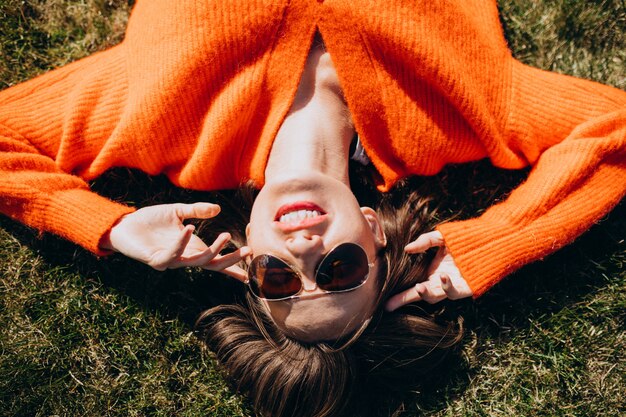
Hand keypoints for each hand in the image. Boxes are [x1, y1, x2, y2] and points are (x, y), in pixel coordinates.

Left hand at [101, 202, 249, 280]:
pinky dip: (182, 242)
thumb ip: (197, 211)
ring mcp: (172, 260)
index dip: (233, 265)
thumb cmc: (150, 221)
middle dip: (231, 260)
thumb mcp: (177, 211)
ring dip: (214, 250)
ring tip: (225, 235)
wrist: (123, 225)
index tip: (251, 270)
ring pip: (198, 262)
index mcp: (192, 248)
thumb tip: (218, 209)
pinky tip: (190, 228)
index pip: (216, 259)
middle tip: (247, 250)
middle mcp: (185, 257)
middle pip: (213, 264)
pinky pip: (172, 255)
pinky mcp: (156, 260)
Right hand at [385, 230, 471, 310]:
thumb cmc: (464, 240)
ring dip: (425, 294)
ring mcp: (451, 286)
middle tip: (390, 304)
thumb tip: (407, 248)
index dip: (399, 294)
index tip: (385, 300)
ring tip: (418, 287)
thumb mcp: (441, 237)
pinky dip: (447, 286)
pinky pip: (454, 292)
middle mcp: (439, 281)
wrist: (491, 240)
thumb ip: (425, 241)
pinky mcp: (466, 288)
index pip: (412, 285)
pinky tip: (443, 276)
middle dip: (404, 300)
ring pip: (435, 296)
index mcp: (431, 272)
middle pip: (419, 295)